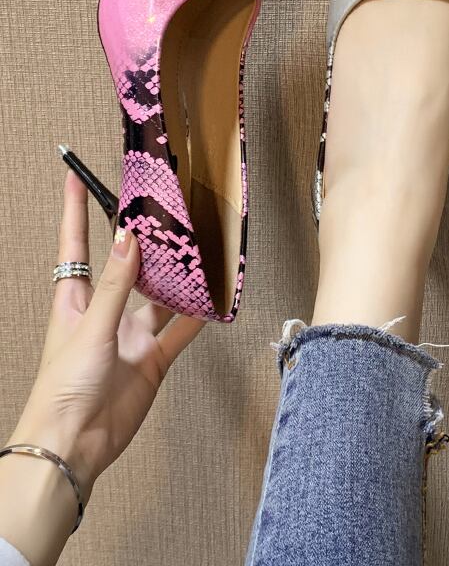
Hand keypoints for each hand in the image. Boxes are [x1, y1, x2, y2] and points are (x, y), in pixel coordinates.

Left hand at [0, 171, 203, 563]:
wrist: (75, 444)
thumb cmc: (62, 388)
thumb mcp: (88, 328)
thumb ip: (115, 284)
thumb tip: (129, 239)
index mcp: (75, 300)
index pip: (76, 245)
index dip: (76, 212)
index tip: (77, 178)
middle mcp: (104, 313)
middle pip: (127, 266)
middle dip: (143, 240)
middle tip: (164, 210)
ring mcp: (130, 335)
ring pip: (160, 296)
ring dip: (177, 278)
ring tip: (198, 250)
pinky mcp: (152, 359)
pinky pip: (181, 331)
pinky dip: (198, 318)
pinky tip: (214, 301)